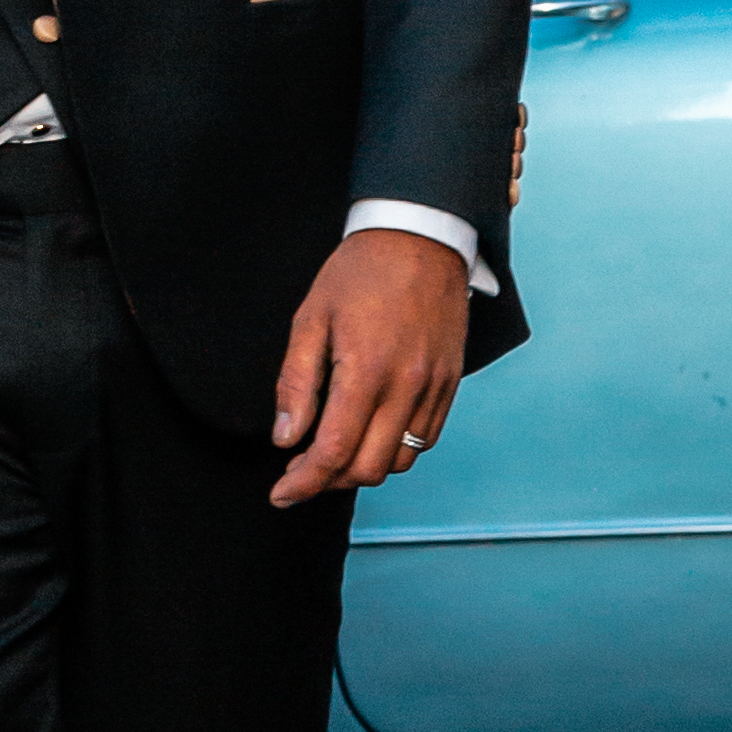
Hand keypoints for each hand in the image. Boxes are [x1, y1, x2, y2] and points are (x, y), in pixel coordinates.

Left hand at [268, 229, 468, 509]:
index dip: (303, 483)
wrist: (421, 238)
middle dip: (329, 481)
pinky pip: (425, 439)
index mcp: (366, 371)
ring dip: (363, 469)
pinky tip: (369, 434)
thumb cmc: (359, 273)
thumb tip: (286, 438)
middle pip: (368, 468)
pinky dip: (394, 449)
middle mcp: (407, 387)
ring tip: (333, 454)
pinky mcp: (451, 384)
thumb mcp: (310, 318)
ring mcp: (434, 388)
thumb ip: (296, 382)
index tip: (281, 493)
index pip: (333, 452)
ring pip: (401, 461)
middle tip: (300, 472)